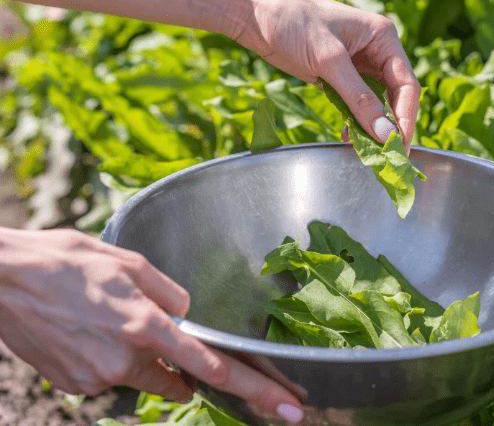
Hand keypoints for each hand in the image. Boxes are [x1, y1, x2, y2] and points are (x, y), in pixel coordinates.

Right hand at [0, 227, 304, 423]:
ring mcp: (99, 379)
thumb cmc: (66, 262)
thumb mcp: (131, 263)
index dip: (258, 390)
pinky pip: (112, 379)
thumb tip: (189, 315)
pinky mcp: (76, 388)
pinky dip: (112, 361)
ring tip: (108, 320)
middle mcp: (126, 359)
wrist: (1, 280)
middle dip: (184, 368)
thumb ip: (171, 293)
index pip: (216, 367)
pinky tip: (88, 331)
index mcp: (148, 325)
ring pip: (145, 377)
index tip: (289, 408)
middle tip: (157, 336)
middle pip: (179, 378)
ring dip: (144, 359)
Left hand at [232, 0, 419, 149]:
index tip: (399, 146)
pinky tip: (346, 135)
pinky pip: (355, 105)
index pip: (407, 85)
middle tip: (386, 156)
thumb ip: (359, 99)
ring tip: (363, 150)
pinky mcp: (338, 76)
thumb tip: (385, 134)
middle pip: (395, 97)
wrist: (255, 11)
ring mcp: (357, 65)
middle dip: (390, 127)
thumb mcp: (330, 61)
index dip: (407, 118)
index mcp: (383, 38)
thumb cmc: (295, 21)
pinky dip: (353, 122)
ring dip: (371, 128)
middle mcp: (375, 51)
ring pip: (375, 104)